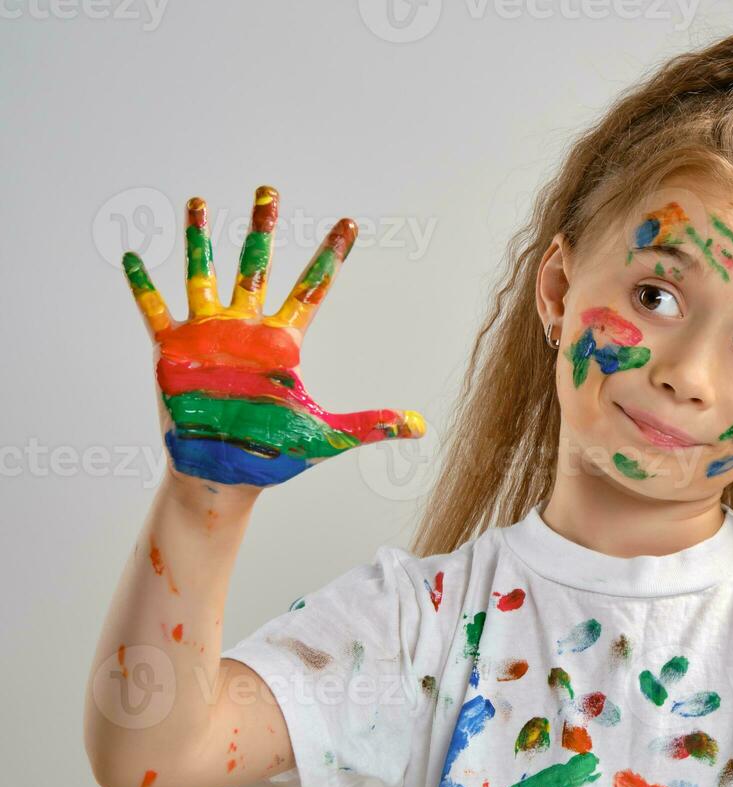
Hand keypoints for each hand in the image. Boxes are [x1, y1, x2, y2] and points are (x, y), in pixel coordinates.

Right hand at [121, 185, 424, 487]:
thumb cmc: (272, 453)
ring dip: (200, 240)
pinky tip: (133, 255)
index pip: (312, 288)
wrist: (225, 475)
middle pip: (257, 267)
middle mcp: (246, 329)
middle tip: (269, 189)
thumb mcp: (328, 436)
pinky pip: (154, 311)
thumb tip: (423, 428)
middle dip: (262, 229)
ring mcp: (207, 336)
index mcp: (282, 342)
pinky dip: (144, 285)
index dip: (330, 256)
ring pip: (204, 275)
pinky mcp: (172, 352)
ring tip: (198, 201)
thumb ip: (373, 425)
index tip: (349, 223)